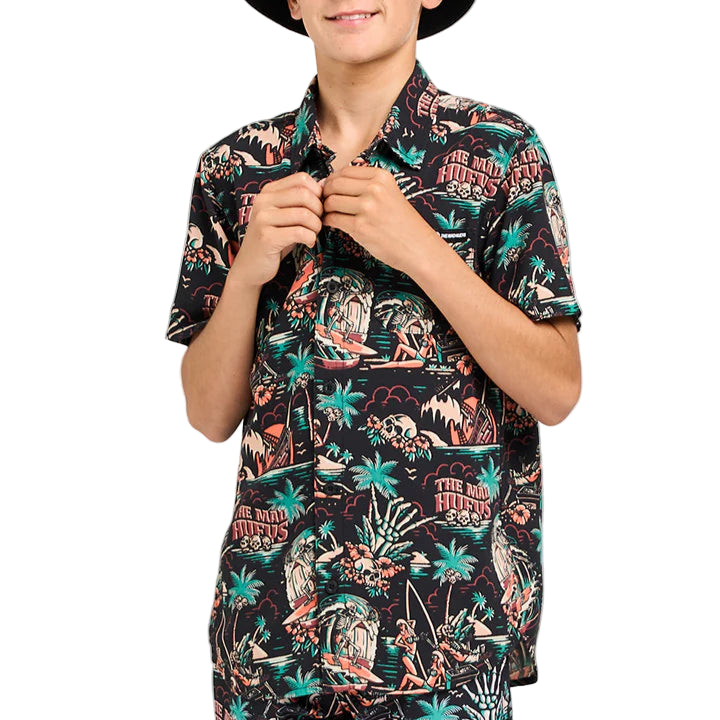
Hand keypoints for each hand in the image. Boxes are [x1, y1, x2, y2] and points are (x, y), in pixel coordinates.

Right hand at [229, 172, 323, 288]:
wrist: (251, 266)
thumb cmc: (274, 239)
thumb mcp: (286, 216)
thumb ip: (301, 201)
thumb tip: (326, 184)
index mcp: (268, 191)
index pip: (302, 179)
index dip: (318, 193)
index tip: (318, 208)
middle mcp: (263, 201)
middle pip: (305, 194)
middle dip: (319, 210)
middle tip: (317, 224)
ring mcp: (263, 219)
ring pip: (304, 214)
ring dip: (316, 226)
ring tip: (313, 234)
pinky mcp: (266, 237)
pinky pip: (299, 232)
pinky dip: (310, 238)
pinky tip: (308, 243)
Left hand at [320, 165, 437, 274]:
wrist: (418, 247)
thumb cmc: (402, 223)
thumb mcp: (390, 193)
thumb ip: (366, 185)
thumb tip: (332, 182)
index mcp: (381, 177)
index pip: (344, 171)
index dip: (332, 180)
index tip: (330, 190)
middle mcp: (374, 189)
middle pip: (334, 184)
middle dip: (325, 194)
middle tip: (324, 203)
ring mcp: (367, 208)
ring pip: (331, 201)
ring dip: (326, 209)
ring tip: (329, 214)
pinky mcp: (361, 227)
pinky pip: (333, 219)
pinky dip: (328, 222)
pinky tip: (332, 225)